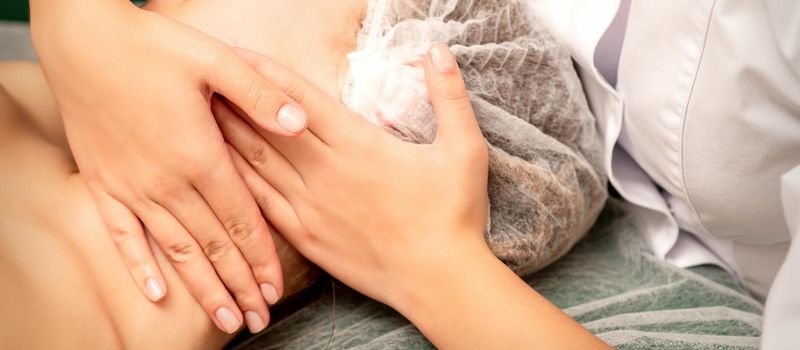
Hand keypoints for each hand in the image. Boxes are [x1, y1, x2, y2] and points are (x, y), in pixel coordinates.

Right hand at [30, 1, 303, 332]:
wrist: (81, 39)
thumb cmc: (152, 44)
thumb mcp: (215, 60)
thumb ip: (260, 96)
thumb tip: (301, 124)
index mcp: (199, 155)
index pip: (240, 220)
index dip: (260, 258)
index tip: (275, 290)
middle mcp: (166, 180)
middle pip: (212, 245)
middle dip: (238, 285)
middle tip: (258, 319)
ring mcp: (131, 185)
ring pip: (174, 249)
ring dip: (201, 287)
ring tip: (225, 319)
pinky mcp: (101, 181)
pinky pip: (122, 233)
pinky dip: (138, 264)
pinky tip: (155, 293)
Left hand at [215, 44, 489, 309]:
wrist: (439, 280)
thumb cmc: (454, 214)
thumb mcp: (464, 149)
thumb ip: (449, 96)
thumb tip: (438, 50)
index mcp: (358, 144)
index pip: (299, 100)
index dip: (264, 74)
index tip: (237, 54)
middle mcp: (325, 172)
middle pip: (265, 126)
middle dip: (232, 98)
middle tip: (202, 77)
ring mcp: (310, 206)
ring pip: (255, 164)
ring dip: (225, 135)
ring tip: (198, 113)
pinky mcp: (305, 236)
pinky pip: (260, 204)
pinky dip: (234, 182)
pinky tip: (215, 170)